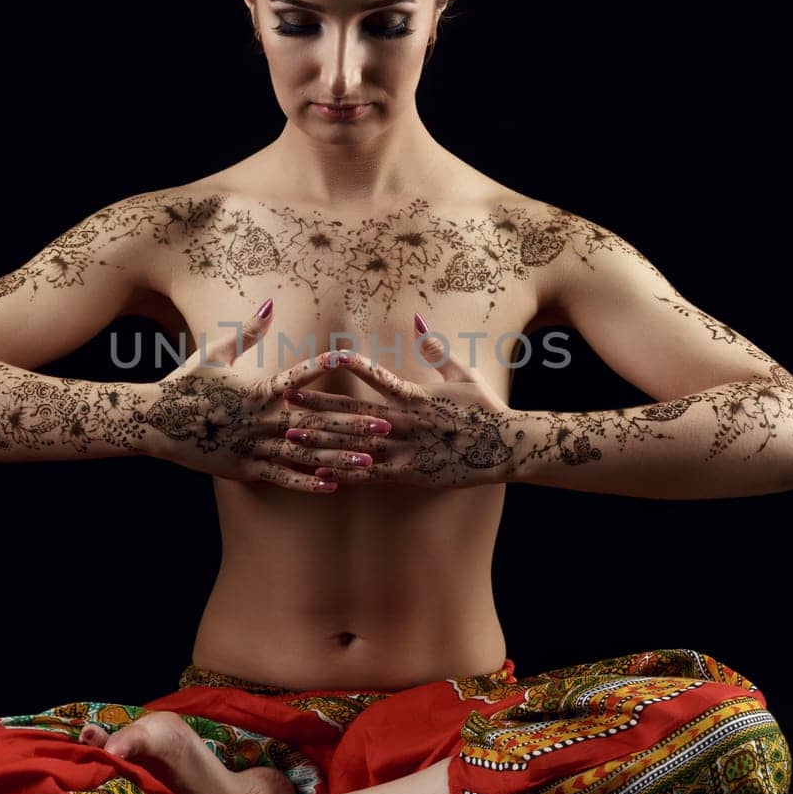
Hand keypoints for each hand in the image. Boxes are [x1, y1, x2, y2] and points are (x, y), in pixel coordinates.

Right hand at [141, 303, 393, 494]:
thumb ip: (247, 331)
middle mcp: (259, 419)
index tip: (348, 360)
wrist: (153, 421)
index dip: (320, 368)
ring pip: (304, 453)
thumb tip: (269, 302)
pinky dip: (306, 482)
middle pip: (313, 421)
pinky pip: (281, 477)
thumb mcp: (215, 353)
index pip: (294, 377)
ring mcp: (252, 446)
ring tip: (370, 462)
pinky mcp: (244, 469)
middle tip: (385, 425)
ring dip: (339, 458)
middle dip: (351, 424)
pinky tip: (333, 485)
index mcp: (255, 389)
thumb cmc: (186, 383)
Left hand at [281, 318, 521, 489]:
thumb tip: (417, 318)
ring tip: (290, 436)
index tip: (326, 356)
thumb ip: (435, 348)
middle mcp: (406, 421)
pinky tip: (319, 470)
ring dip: (321, 439)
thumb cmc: (485, 407)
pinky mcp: (410, 474)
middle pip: (354, 413)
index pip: (378, 376)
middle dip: (318, 406)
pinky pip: (371, 475)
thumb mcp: (463, 372)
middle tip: (286, 398)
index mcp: (416, 395)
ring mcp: (407, 449)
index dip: (352, 365)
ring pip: (355, 445)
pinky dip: (344, 472)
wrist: (507, 446)